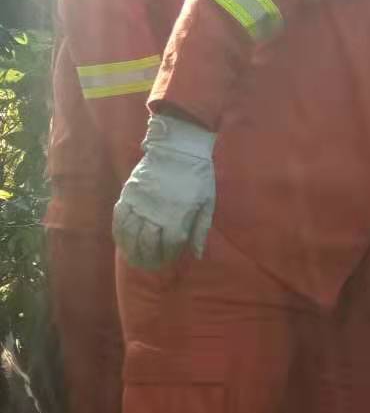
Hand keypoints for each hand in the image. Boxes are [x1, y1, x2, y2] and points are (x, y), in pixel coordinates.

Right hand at [113, 115, 216, 269]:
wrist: (179, 147)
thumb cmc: (198, 176)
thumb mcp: (207, 203)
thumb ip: (200, 230)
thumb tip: (196, 254)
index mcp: (178, 216)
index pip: (168, 246)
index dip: (167, 257)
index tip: (166, 261)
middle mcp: (157, 213)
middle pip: (147, 244)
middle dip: (147, 258)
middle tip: (148, 265)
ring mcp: (140, 203)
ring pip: (130, 234)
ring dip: (130, 249)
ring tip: (133, 258)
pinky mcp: (129, 193)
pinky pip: (119, 217)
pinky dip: (118, 232)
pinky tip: (121, 240)